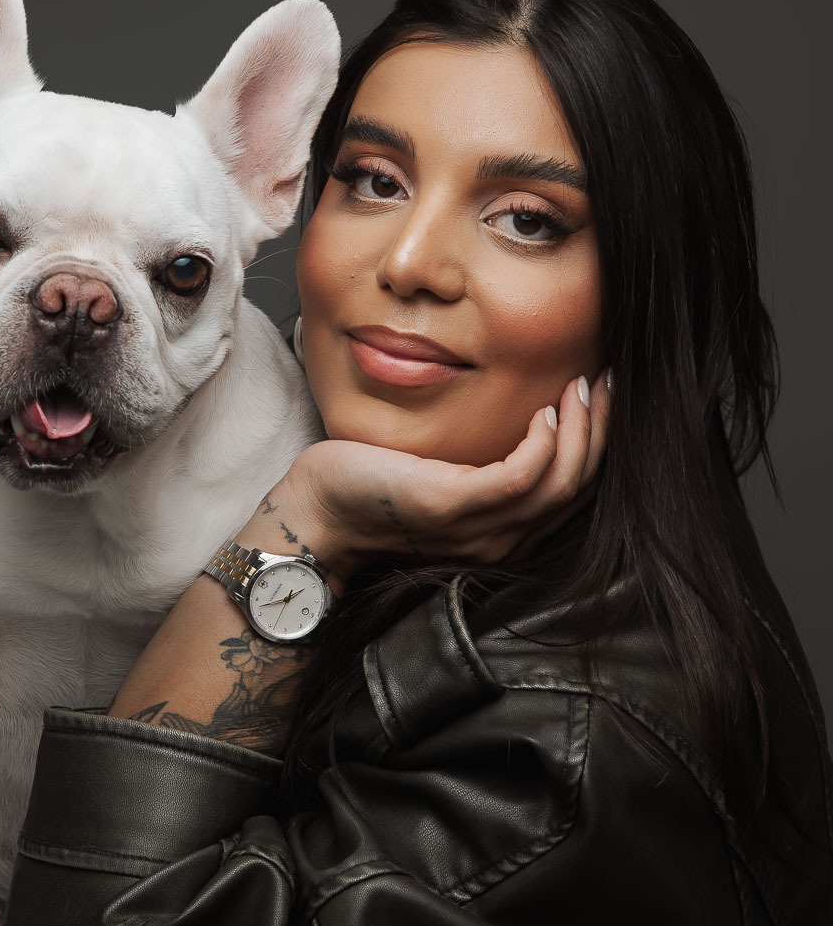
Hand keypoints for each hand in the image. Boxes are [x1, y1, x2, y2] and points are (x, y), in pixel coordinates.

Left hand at [268, 370, 610, 582]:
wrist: (316, 515)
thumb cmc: (373, 489)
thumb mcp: (443, 479)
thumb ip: (485, 467)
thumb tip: (522, 418)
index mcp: (501, 537)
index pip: (574, 494)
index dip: (599, 443)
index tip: (604, 398)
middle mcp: (499, 543)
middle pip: (579, 487)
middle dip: (603, 429)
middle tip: (609, 382)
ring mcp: (478, 529)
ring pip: (562, 482)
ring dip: (583, 427)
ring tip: (584, 386)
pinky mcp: (452, 505)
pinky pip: (522, 475)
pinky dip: (544, 440)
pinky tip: (543, 409)